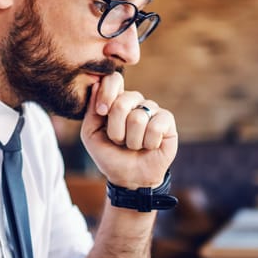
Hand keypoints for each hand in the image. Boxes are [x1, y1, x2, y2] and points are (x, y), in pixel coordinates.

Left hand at [80, 73, 177, 188]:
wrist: (129, 178)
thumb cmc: (110, 155)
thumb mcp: (91, 134)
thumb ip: (91, 110)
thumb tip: (97, 84)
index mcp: (116, 100)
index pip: (114, 80)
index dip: (107, 94)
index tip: (101, 112)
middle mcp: (135, 101)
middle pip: (123, 101)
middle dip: (116, 129)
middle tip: (119, 141)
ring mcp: (152, 109)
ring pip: (138, 118)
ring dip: (132, 140)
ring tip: (134, 146)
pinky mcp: (167, 120)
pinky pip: (156, 126)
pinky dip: (148, 143)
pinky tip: (149, 146)